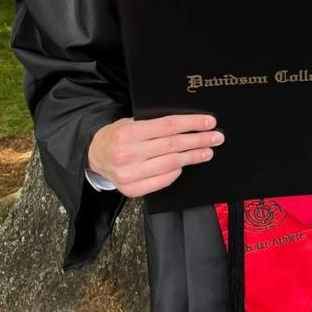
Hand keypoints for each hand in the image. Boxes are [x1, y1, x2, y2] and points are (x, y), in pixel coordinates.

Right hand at [88, 114, 223, 197]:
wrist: (96, 156)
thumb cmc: (118, 136)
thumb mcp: (131, 122)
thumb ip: (154, 124)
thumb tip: (189, 124)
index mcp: (127, 133)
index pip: (167, 126)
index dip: (191, 123)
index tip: (209, 122)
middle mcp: (127, 155)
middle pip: (173, 146)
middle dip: (199, 140)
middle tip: (216, 137)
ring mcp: (129, 175)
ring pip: (171, 164)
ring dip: (193, 157)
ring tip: (207, 151)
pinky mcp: (132, 190)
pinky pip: (163, 180)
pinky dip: (177, 171)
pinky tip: (186, 164)